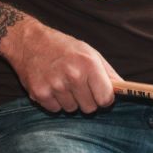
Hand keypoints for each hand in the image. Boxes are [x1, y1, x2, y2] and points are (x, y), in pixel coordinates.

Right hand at [3, 21, 122, 113]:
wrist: (29, 42)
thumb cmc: (63, 47)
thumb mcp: (89, 52)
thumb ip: (108, 73)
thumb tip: (124, 89)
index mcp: (88, 64)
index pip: (106, 99)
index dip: (104, 98)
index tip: (100, 94)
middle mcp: (73, 76)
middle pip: (90, 108)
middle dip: (87, 100)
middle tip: (78, 86)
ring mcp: (55, 86)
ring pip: (72, 110)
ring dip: (69, 100)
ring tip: (62, 83)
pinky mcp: (40, 93)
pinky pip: (55, 110)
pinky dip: (54, 102)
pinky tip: (51, 86)